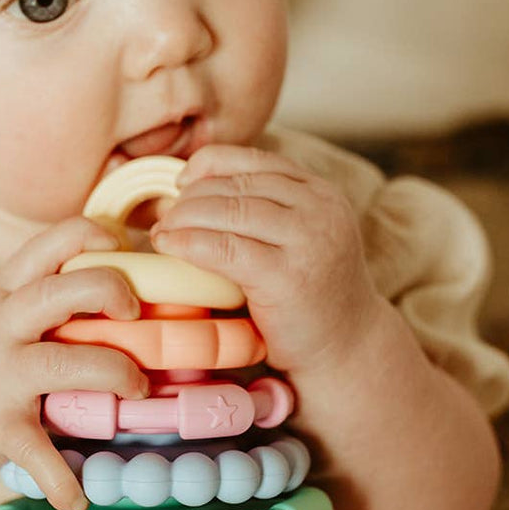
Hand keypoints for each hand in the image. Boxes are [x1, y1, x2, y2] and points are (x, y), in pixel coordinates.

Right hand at [0, 217, 148, 509]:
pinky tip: (78, 498)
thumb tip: (122, 275)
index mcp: (6, 292)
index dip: (92, 236)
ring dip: (112, 372)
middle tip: (137, 312)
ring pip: (62, 363)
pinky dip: (61, 479)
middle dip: (108, 291)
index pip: (50, 242)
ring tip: (139, 390)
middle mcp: (1, 326)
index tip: (124, 248)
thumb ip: (42, 292)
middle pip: (58, 290)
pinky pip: (35, 452)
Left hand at [149, 144, 383, 374]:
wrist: (347, 350)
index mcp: (320, 192)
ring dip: (184, 218)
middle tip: (164, 217)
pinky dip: (189, 243)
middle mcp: (319, 209)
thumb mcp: (298, 239)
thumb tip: (191, 187)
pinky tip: (169, 247)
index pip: (255, 159)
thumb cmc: (310, 297)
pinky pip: (224, 248)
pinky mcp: (287, 277)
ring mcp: (307, 241)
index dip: (209, 164)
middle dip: (190, 197)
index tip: (181, 183)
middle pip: (237, 185)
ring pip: (228, 211)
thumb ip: (265, 211)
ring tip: (161, 233)